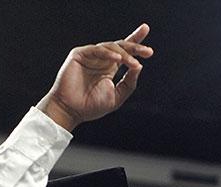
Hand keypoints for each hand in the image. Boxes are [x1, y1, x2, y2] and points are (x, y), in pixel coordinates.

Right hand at [37, 24, 152, 130]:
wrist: (72, 111)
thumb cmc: (90, 107)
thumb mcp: (116, 96)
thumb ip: (128, 83)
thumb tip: (139, 66)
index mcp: (108, 68)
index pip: (124, 52)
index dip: (136, 43)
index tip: (148, 41)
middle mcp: (101, 60)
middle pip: (120, 46)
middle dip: (135, 46)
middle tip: (148, 51)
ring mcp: (90, 56)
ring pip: (111, 47)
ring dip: (125, 55)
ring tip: (134, 63)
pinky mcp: (80, 54)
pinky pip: (97, 50)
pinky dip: (108, 54)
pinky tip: (118, 60)